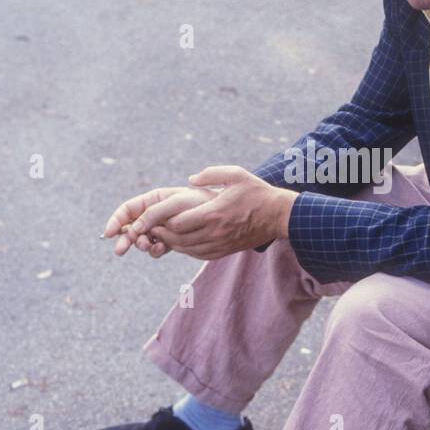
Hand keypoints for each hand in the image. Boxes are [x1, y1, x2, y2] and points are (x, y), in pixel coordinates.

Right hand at [102, 186, 215, 257]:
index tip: (108, 233)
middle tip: (120, 251)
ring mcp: (162, 229)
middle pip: (131, 227)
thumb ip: (154, 213)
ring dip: (142, 245)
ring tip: (149, 245)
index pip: (128, 209)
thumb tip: (134, 228)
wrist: (222, 216)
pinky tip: (162, 249)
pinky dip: (156, 250)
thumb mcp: (176, 203)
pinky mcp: (171, 241)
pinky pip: (156, 248)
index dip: (116, 220)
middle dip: (126, 238)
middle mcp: (155, 214)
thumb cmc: (200, 203)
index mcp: (153, 200)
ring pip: (143, 240)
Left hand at [125, 165, 297, 259]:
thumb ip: (210, 175)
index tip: (154, 216)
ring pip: (186, 249)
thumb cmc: (256, 192)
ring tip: (161, 232)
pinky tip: (181, 240)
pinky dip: (185, 249)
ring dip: (171, 242)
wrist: (278, 216)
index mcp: (214, 213)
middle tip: (151, 226)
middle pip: (178, 238)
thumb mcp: (236, 174)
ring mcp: (220, 244)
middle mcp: (215, 232)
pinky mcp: (223, 251)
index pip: (178, 222)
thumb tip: (190, 180)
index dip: (163, 221)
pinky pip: (198, 254)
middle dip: (162, 233)